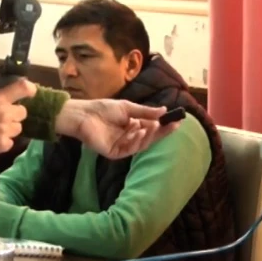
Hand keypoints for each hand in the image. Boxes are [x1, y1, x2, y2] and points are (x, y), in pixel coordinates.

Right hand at [0, 78, 34, 159]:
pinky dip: (3, 141)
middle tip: (1, 115)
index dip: (29, 89)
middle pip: (23, 112)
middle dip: (14, 113)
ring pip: (18, 128)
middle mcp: (5, 114)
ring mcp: (6, 131)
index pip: (23, 88)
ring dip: (10, 127)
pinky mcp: (3, 145)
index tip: (29, 91)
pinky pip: (10, 141)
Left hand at [55, 99, 180, 158]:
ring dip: (147, 135)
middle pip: (150, 138)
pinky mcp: (114, 153)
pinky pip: (129, 149)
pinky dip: (135, 140)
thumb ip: (145, 112)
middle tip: (170, 125)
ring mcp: (122, 146)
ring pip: (141, 144)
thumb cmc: (103, 109)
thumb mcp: (128, 108)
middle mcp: (130, 138)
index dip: (165, 126)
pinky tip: (137, 130)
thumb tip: (164, 110)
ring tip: (149, 125)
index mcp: (133, 127)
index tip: (177, 121)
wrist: (83, 115)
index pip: (152, 128)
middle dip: (161, 132)